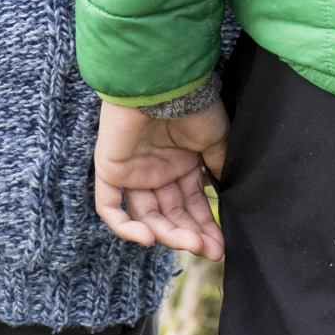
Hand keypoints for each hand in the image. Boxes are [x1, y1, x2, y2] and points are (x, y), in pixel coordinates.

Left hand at [93, 96, 228, 259]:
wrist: (166, 83)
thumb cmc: (193, 105)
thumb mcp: (216, 139)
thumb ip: (218, 167)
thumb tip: (225, 195)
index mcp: (181, 162)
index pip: (190, 204)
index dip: (205, 226)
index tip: (221, 245)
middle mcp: (157, 169)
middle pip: (170, 213)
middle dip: (190, 234)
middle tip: (212, 251)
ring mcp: (133, 170)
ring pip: (146, 215)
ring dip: (168, 234)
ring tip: (191, 244)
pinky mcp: (110, 168)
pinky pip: (109, 205)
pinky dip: (124, 227)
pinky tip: (147, 239)